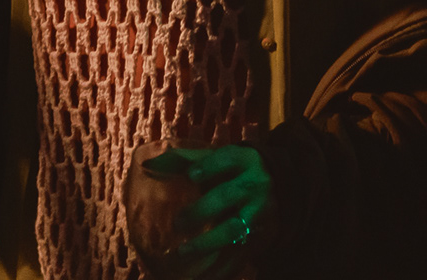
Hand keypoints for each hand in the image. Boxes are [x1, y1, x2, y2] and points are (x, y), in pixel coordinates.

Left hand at [144, 145, 275, 279]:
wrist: (280, 184)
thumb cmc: (234, 169)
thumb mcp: (216, 158)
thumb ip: (183, 160)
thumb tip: (146, 165)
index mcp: (242, 160)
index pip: (226, 160)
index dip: (209, 167)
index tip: (191, 176)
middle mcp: (254, 184)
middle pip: (228, 196)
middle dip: (202, 210)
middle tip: (178, 223)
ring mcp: (259, 212)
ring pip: (234, 229)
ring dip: (208, 243)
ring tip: (182, 252)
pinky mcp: (261, 236)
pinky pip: (241, 254)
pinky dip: (223, 269)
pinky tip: (203, 277)